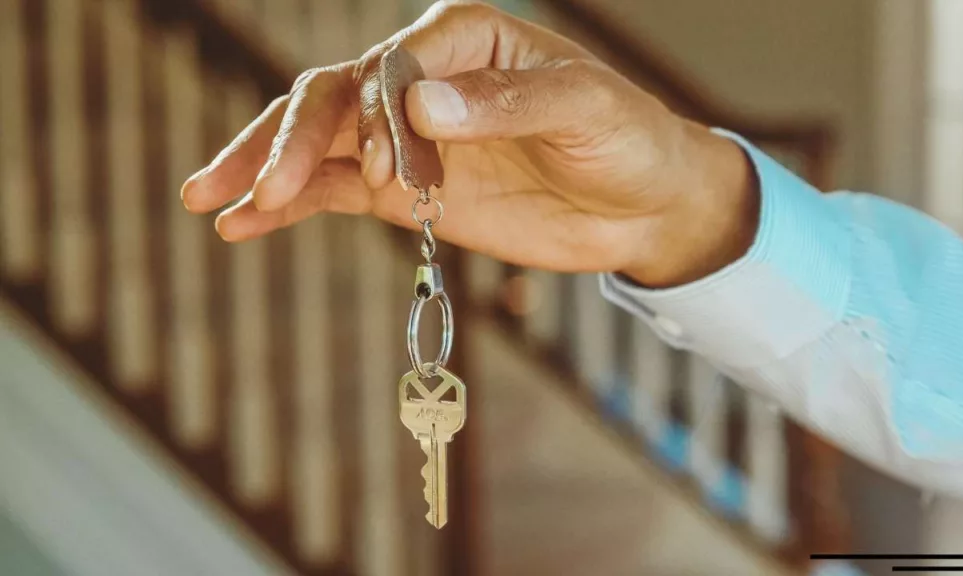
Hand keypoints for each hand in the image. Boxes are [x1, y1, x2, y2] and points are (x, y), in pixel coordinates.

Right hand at [180, 1, 758, 286]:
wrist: (644, 204)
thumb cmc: (628, 140)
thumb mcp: (586, 109)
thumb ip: (506, 103)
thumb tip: (421, 104)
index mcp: (462, 38)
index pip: (392, 66)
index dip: (378, 118)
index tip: (386, 175)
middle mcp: (421, 80)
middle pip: (334, 99)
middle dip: (290, 142)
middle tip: (257, 189)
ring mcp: (407, 140)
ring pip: (316, 143)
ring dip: (262, 168)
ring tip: (207, 199)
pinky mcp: (405, 191)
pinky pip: (333, 193)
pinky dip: (288, 208)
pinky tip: (240, 226)